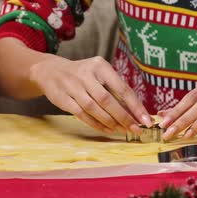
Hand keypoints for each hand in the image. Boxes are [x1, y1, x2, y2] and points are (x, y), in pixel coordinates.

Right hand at [28, 55, 152, 132]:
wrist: (50, 71)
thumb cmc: (82, 75)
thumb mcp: (98, 73)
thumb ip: (114, 89)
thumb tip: (136, 112)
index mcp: (100, 66)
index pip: (122, 88)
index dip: (135, 106)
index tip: (145, 120)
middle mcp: (86, 74)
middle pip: (107, 100)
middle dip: (123, 117)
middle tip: (136, 129)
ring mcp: (73, 86)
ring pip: (94, 108)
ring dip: (110, 122)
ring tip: (122, 130)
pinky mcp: (63, 98)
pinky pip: (82, 114)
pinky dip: (96, 124)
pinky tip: (106, 129)